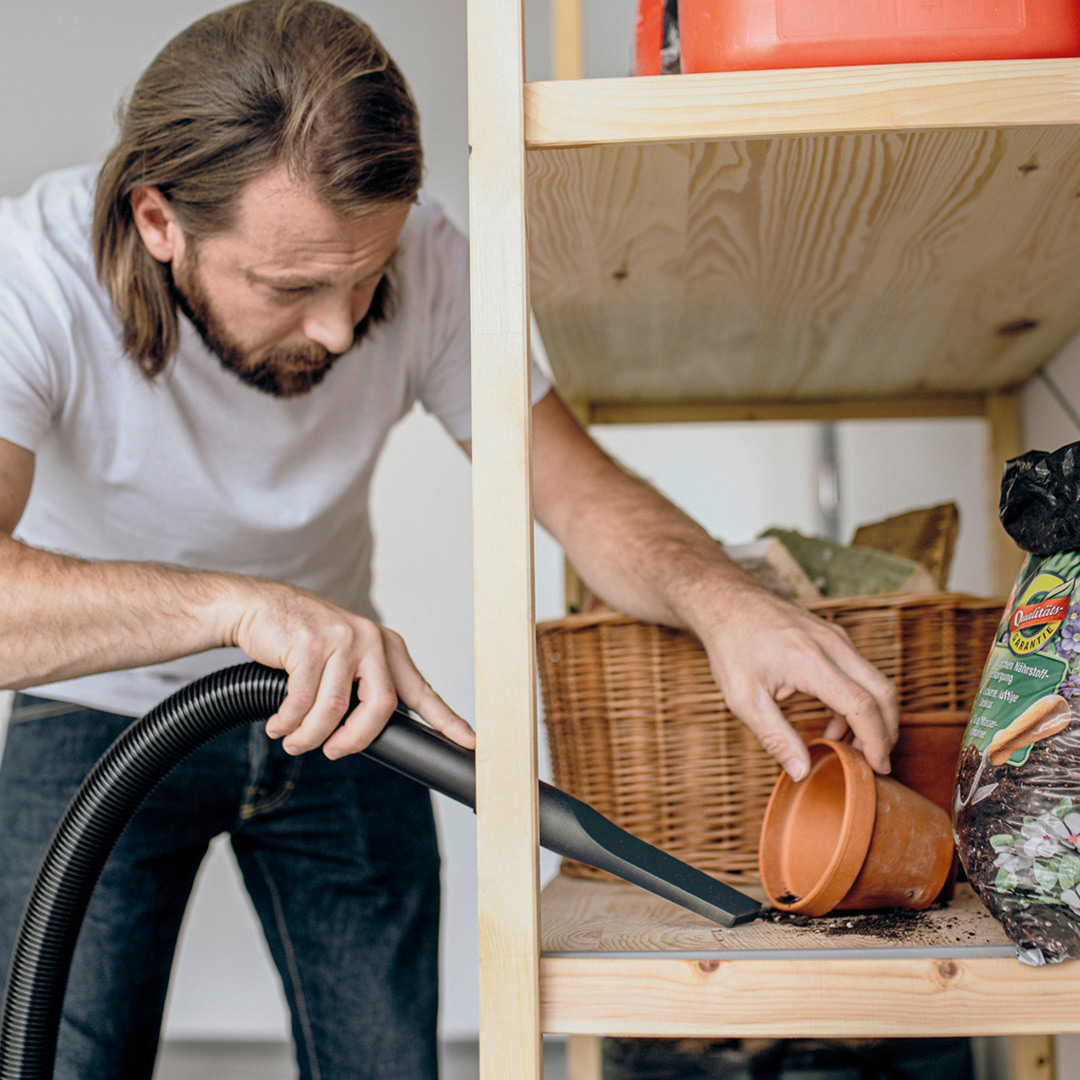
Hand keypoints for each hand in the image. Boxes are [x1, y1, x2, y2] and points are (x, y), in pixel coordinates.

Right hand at [230, 581, 475, 757]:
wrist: (260, 607)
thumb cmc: (301, 639)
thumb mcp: (345, 658)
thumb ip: (365, 687)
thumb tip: (370, 734)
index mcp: (387, 648)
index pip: (422, 690)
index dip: (447, 719)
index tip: (469, 742)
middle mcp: (372, 640)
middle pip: (381, 707)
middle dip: (355, 739)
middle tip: (334, 752)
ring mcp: (342, 640)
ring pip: (336, 709)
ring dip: (310, 736)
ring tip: (293, 740)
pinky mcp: (310, 645)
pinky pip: (302, 702)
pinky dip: (288, 723)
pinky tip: (279, 725)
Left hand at [694, 580, 897, 780]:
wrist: (728, 603)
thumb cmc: (732, 649)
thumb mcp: (744, 699)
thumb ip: (776, 737)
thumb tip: (802, 772)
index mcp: (810, 661)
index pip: (862, 705)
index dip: (876, 740)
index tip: (877, 768)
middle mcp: (832, 645)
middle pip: (882, 691)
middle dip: (887, 731)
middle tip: (876, 764)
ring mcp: (836, 637)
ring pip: (875, 680)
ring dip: (873, 717)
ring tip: (850, 749)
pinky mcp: (834, 637)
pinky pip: (860, 671)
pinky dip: (859, 700)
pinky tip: (836, 724)